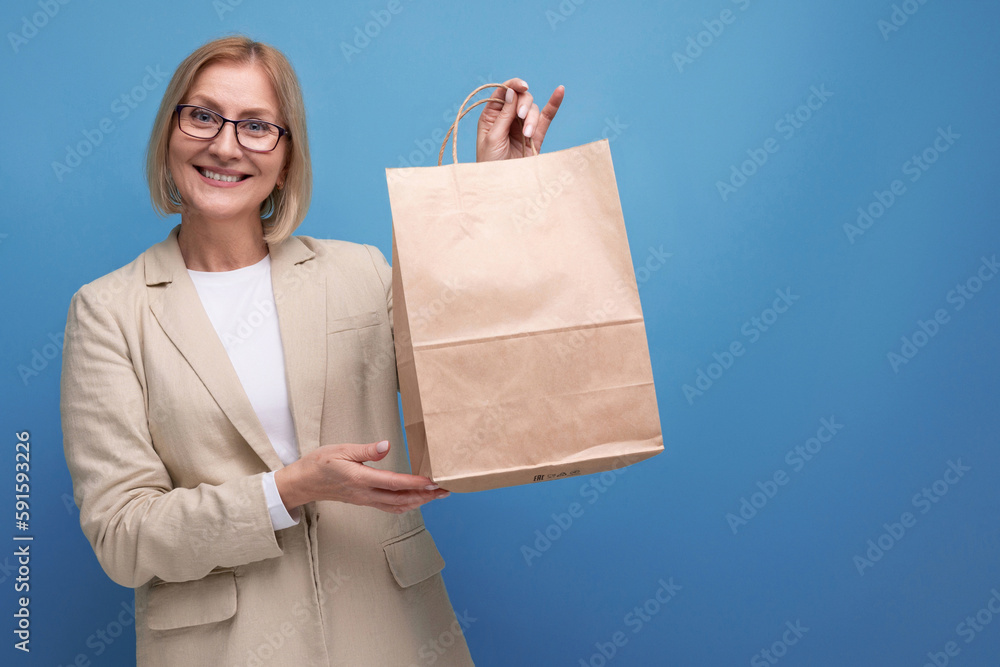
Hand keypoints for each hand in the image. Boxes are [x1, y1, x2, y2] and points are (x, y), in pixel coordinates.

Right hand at [274, 440, 448, 513]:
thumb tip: (387, 445)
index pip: (393, 483)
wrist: (303, 483)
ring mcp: (365, 500)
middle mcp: (365, 493)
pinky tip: (416, 500)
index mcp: (360, 478)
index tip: (432, 482)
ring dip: (419, 502)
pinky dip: (406, 505)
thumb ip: (366, 450)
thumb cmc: (319, 463)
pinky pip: (389, 507)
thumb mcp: (341, 450)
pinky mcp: (364, 501)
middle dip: (425, 496)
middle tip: (446, 490)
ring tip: (437, 495)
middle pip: (401, 499)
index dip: (415, 484)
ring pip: (397, 506)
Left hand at [476, 78, 563, 161]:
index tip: (522, 87)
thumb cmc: (490, 165)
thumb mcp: (493, 138)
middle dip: (523, 105)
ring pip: (533, 110)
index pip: (504, 92)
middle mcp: (507, 118)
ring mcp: (522, 126)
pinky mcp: (536, 136)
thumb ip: (504, 115)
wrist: (502, 187)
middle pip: (521, 98)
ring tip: (527, 135)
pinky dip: (553, 104)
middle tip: (520, 118)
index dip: (513, 85)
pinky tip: (560, 90)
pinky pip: (546, 118)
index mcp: (491, 116)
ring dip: (532, 118)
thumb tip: (512, 92)